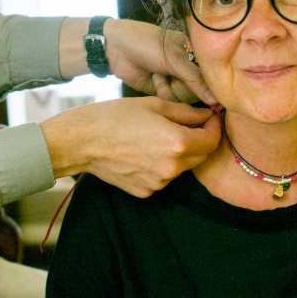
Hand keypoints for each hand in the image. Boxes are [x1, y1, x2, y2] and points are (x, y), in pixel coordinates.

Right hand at [40, 98, 221, 196]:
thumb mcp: (155, 105)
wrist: (82, 142)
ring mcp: (159, 183)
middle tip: (188, 124)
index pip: (212, 140)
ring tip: (158, 136)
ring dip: (180, 153)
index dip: (214, 126)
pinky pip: (164, 177)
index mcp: (177, 144)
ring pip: (182, 167)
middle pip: (201, 156)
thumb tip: (208, 115)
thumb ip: (187, 113)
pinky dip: (162, 165)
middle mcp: (172, 168)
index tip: (209, 117)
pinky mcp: (146, 191)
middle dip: (200, 139)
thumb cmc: (116, 117)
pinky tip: (144, 151)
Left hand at [103, 19, 216, 104]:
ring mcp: (177, 81)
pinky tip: (153, 78)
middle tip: (169, 71)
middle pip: (199, 92)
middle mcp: (190, 69)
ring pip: (185, 99)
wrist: (116, 48)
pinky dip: (161, 91)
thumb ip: (194, 78)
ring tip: (158, 72)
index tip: (205, 87)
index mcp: (197, 54)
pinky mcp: (163, 91)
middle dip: (182, 85)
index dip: (208, 84)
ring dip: (169, 88)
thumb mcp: (173, 57)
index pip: (212, 76)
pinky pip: (171, 101)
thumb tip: (215, 100)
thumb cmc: (146, 43)